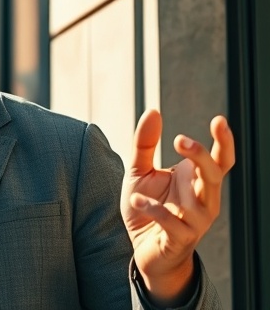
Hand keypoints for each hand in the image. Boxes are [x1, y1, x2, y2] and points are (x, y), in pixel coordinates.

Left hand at [121, 110, 234, 304]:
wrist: (143, 249)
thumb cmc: (146, 206)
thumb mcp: (140, 172)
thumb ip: (145, 144)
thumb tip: (153, 111)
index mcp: (197, 181)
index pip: (220, 160)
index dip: (224, 141)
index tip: (219, 120)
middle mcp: (203, 199)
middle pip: (215, 175)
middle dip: (202, 156)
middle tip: (180, 139)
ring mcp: (196, 221)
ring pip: (204, 201)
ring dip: (183, 185)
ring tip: (158, 169)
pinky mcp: (180, 239)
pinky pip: (174, 223)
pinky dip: (156, 210)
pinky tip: (137, 201)